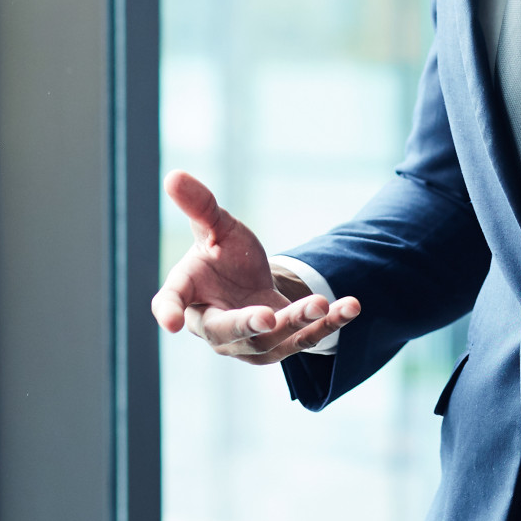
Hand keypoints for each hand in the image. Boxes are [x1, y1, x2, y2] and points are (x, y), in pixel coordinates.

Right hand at [152, 170, 358, 363]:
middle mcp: (213, 326)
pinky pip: (305, 338)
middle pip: (226, 331)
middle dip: (247, 325)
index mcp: (188, 294)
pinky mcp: (281, 345)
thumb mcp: (215, 227)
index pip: (171, 303)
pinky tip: (351, 306)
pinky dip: (329, 323)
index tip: (170, 322)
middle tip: (267, 317)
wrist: (251, 280)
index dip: (168, 312)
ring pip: (270, 340)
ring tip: (320, 303)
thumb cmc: (223, 254)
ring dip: (297, 322)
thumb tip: (173, 175)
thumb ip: (198, 206)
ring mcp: (247, 342)